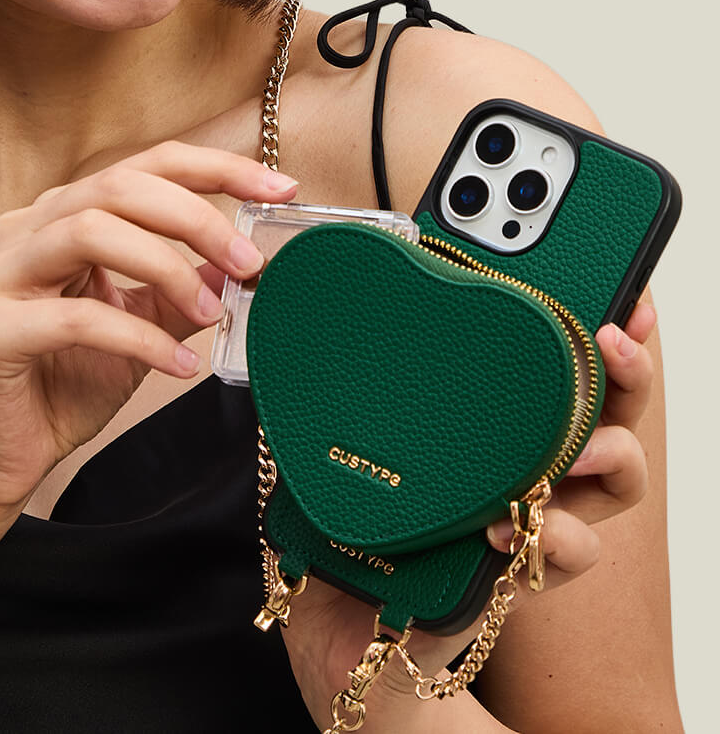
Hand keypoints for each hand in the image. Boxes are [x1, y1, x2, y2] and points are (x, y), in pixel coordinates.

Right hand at [0, 141, 296, 526]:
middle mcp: (24, 228)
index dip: (216, 168)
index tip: (280, 187)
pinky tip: (179, 365)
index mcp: (60, 215)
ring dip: (167, 268)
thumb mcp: (140, 326)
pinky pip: (76, 317)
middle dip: (196, 218)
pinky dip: (139, 337)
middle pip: (118, 186)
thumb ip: (181, 291)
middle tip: (248, 264)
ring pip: (90, 231)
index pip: (145, 166)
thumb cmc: (64, 384)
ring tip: (212, 315)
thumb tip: (243, 267)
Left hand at [280, 299, 657, 730]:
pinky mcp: (522, 572)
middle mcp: (525, 461)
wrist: (340, 626)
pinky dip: (554, 537)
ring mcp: (533, 515)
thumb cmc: (347, 521)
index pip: (557, 360)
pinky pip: (569, 553)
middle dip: (625, 373)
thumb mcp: (339, 441)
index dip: (593, 326)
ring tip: (578, 447)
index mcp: (487, 420)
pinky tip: (510, 528)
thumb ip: (333, 387)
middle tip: (611, 342)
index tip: (617, 297)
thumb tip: (298, 312)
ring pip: (615, 481)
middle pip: (611, 408)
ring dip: (609, 455)